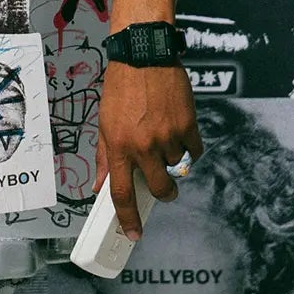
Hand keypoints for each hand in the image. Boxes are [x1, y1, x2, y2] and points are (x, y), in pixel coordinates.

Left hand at [94, 61, 202, 240]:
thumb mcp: (104, 123)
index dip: (128, 218)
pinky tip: (177, 130)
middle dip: (164, 193)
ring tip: (161, 134)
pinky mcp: (188, 127)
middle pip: (160, 189)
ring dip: (172, 158)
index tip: (133, 234)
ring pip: (177, 167)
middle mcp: (143, 146)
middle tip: (164, 188)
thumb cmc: (120, 89)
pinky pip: (194, 151)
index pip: (121, 192)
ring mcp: (167, 137)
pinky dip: (188, 147)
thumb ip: (105, 157)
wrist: (144, 58)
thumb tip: (100, 186)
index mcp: (118, 147)